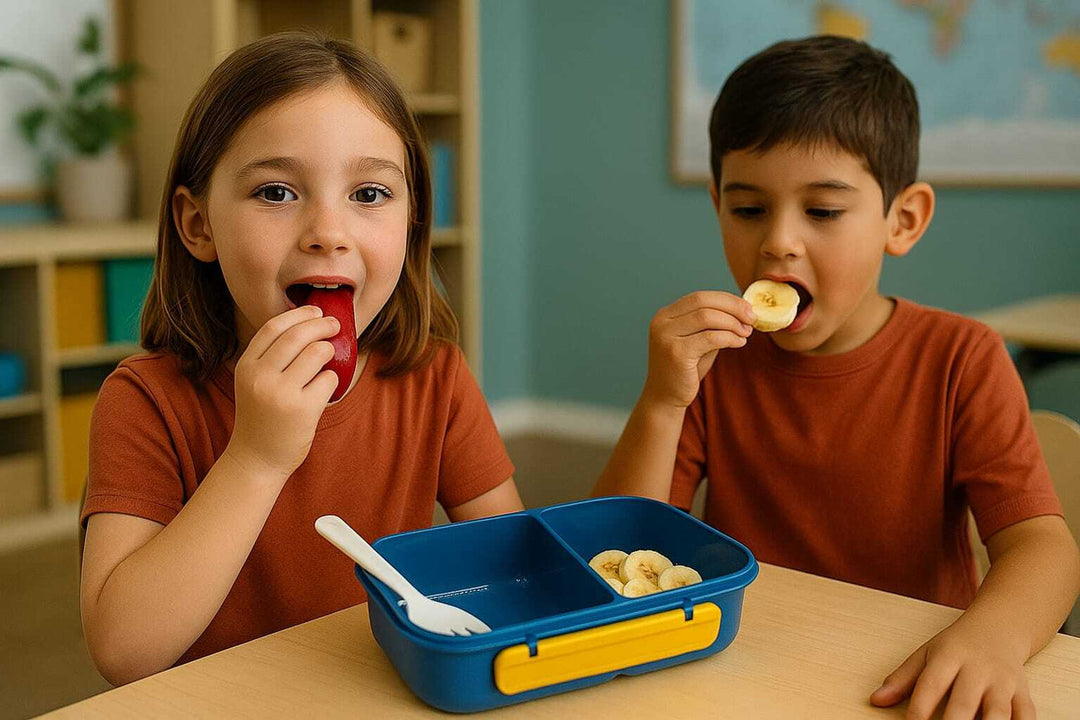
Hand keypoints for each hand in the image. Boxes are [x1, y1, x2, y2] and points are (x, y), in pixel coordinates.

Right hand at [224, 305, 339, 480]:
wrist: (257, 459)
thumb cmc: (262, 417)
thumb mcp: (254, 382)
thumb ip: (272, 357)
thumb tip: (310, 323)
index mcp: (246, 366)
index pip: (274, 327)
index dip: (299, 315)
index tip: (315, 310)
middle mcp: (260, 377)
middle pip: (298, 335)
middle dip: (322, 324)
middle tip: (335, 325)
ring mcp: (281, 393)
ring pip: (317, 353)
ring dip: (329, 351)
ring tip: (327, 361)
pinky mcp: (303, 409)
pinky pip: (329, 379)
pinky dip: (331, 379)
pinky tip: (323, 389)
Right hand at [640, 291, 754, 408]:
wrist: (665, 398)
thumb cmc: (686, 370)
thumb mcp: (698, 341)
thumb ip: (712, 325)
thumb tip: (742, 310)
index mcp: (665, 315)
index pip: (699, 297)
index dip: (726, 299)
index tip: (747, 308)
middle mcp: (662, 322)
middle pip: (702, 301)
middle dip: (732, 307)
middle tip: (751, 318)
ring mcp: (666, 336)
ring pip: (708, 317)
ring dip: (733, 323)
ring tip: (746, 333)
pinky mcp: (677, 352)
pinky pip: (711, 337)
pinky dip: (730, 338)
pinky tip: (739, 343)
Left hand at [870, 620, 1034, 718]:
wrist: (999, 628)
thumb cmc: (957, 646)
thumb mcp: (925, 654)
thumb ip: (901, 679)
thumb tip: (875, 700)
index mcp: (948, 656)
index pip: (930, 684)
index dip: (919, 709)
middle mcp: (977, 669)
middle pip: (964, 702)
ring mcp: (1003, 682)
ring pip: (998, 711)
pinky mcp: (1023, 693)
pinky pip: (1026, 715)